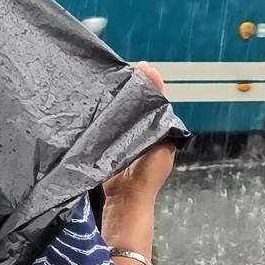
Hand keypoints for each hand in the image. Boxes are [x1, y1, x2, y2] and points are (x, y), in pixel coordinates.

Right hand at [103, 62, 175, 202]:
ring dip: (119, 97)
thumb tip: (162, 99)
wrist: (128, 197)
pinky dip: (107, 112)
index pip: (157, 102)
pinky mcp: (110, 143)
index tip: (144, 67)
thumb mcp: (161, 145)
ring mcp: (126, 137)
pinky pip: (110, 123)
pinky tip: (101, 100)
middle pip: (139, 104)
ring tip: (116, 78)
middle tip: (128, 68)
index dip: (151, 85)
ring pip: (124, 111)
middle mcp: (144, 132)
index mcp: (160, 131)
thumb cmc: (148, 175)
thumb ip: (161, 122)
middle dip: (134, 87)